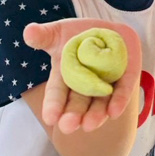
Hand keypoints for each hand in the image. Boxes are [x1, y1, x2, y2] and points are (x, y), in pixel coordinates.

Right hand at [23, 18, 140, 134]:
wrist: (109, 28)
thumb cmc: (78, 34)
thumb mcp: (59, 32)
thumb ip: (44, 35)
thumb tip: (28, 32)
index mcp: (65, 77)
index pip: (58, 93)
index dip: (53, 105)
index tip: (49, 118)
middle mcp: (85, 86)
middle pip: (78, 103)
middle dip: (73, 115)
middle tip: (68, 126)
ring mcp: (106, 84)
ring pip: (100, 103)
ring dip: (95, 114)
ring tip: (89, 125)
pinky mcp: (126, 79)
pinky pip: (123, 91)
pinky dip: (119, 101)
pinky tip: (114, 112)